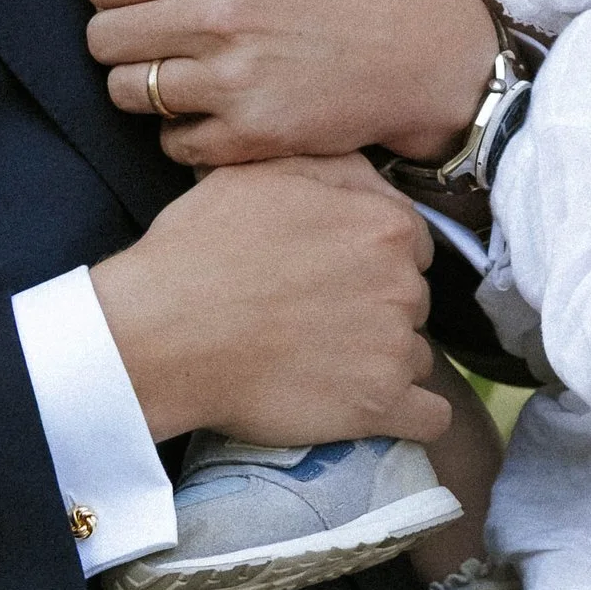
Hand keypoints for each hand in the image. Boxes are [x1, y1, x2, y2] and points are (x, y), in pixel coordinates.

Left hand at [75, 0, 496, 165]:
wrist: (419, 45)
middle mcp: (218, 11)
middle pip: (102, 40)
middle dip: (129, 42)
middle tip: (177, 39)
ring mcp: (233, 77)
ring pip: (128, 94)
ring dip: (151, 89)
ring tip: (198, 75)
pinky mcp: (252, 133)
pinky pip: (172, 145)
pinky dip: (189, 134)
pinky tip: (227, 109)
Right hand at [90, 155, 448, 447]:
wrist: (161, 334)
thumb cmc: (202, 249)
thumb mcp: (264, 174)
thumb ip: (339, 171)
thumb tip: (377, 183)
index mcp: (386, 227)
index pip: (410, 244)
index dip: (372, 258)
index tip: (333, 275)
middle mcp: (403, 285)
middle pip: (411, 300)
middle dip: (377, 308)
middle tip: (319, 320)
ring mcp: (394, 349)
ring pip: (414, 355)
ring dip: (383, 360)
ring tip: (325, 365)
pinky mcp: (379, 405)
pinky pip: (429, 418)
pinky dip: (410, 416)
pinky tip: (376, 408)